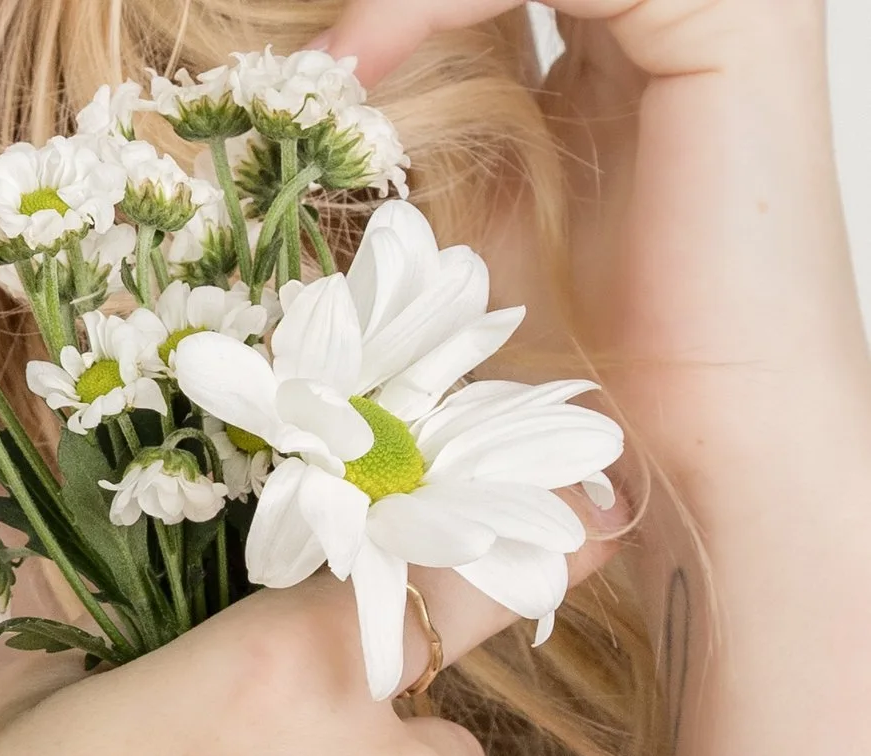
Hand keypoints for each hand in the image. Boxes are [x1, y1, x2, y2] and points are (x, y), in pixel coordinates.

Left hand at [319, 0, 869, 471]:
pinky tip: (362, 61)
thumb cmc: (585, 372)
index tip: (287, 75)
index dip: (392, 12)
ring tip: (321, 72)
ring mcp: (712, 5)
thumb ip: (411, 148)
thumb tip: (302, 102)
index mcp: (617, 51)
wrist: (694, 448)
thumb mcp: (458, 235)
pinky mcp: (730, 20)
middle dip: (402, 3)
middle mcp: (668, 13)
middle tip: (301, 65)